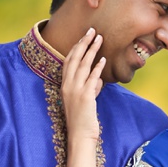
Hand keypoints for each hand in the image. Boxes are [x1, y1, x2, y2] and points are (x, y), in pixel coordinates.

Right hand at [61, 29, 105, 144]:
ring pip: (82, 65)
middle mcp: (67, 86)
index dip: (76, 47)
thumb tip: (99, 79)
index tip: (84, 37)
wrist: (80, 136)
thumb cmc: (83, 119)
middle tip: (91, 31)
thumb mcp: (86, 100)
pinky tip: (103, 60)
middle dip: (83, 43)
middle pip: (74, 59)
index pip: (68, 61)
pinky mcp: (84, 97)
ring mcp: (75, 91)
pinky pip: (91, 78)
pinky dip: (97, 68)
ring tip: (99, 38)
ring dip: (91, 50)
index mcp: (65, 85)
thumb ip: (91, 87)